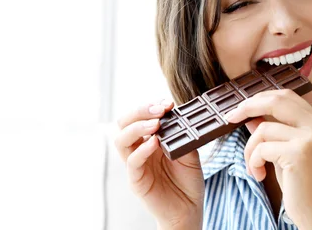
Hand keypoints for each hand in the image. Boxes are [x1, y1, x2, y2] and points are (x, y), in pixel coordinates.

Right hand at [114, 99, 203, 228]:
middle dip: (140, 111)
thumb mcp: (190, 152)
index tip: (168, 102)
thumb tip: (180, 117)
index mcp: (150, 140)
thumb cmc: (188, 181)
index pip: (140, 117)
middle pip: (124, 123)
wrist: (189, 209)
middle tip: (160, 109)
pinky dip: (142, 149)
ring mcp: (137, 165)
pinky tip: (155, 142)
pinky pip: (132, 162)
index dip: (150, 106)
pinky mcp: (137, 180)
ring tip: (156, 123)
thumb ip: (183, 136)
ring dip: (138, 127)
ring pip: (121, 140)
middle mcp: (140, 150)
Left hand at [224, 89, 311, 228]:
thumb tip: (249, 115)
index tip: (241, 107)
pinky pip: (262, 148)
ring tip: (254, 167)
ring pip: (263, 129)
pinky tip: (260, 175)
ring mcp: (310, 138)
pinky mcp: (299, 152)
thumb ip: (271, 131)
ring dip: (250, 149)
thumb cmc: (301, 185)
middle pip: (276, 100)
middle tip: (230, 117)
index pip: (286, 96)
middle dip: (248, 106)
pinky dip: (253, 161)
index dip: (261, 97)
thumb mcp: (283, 153)